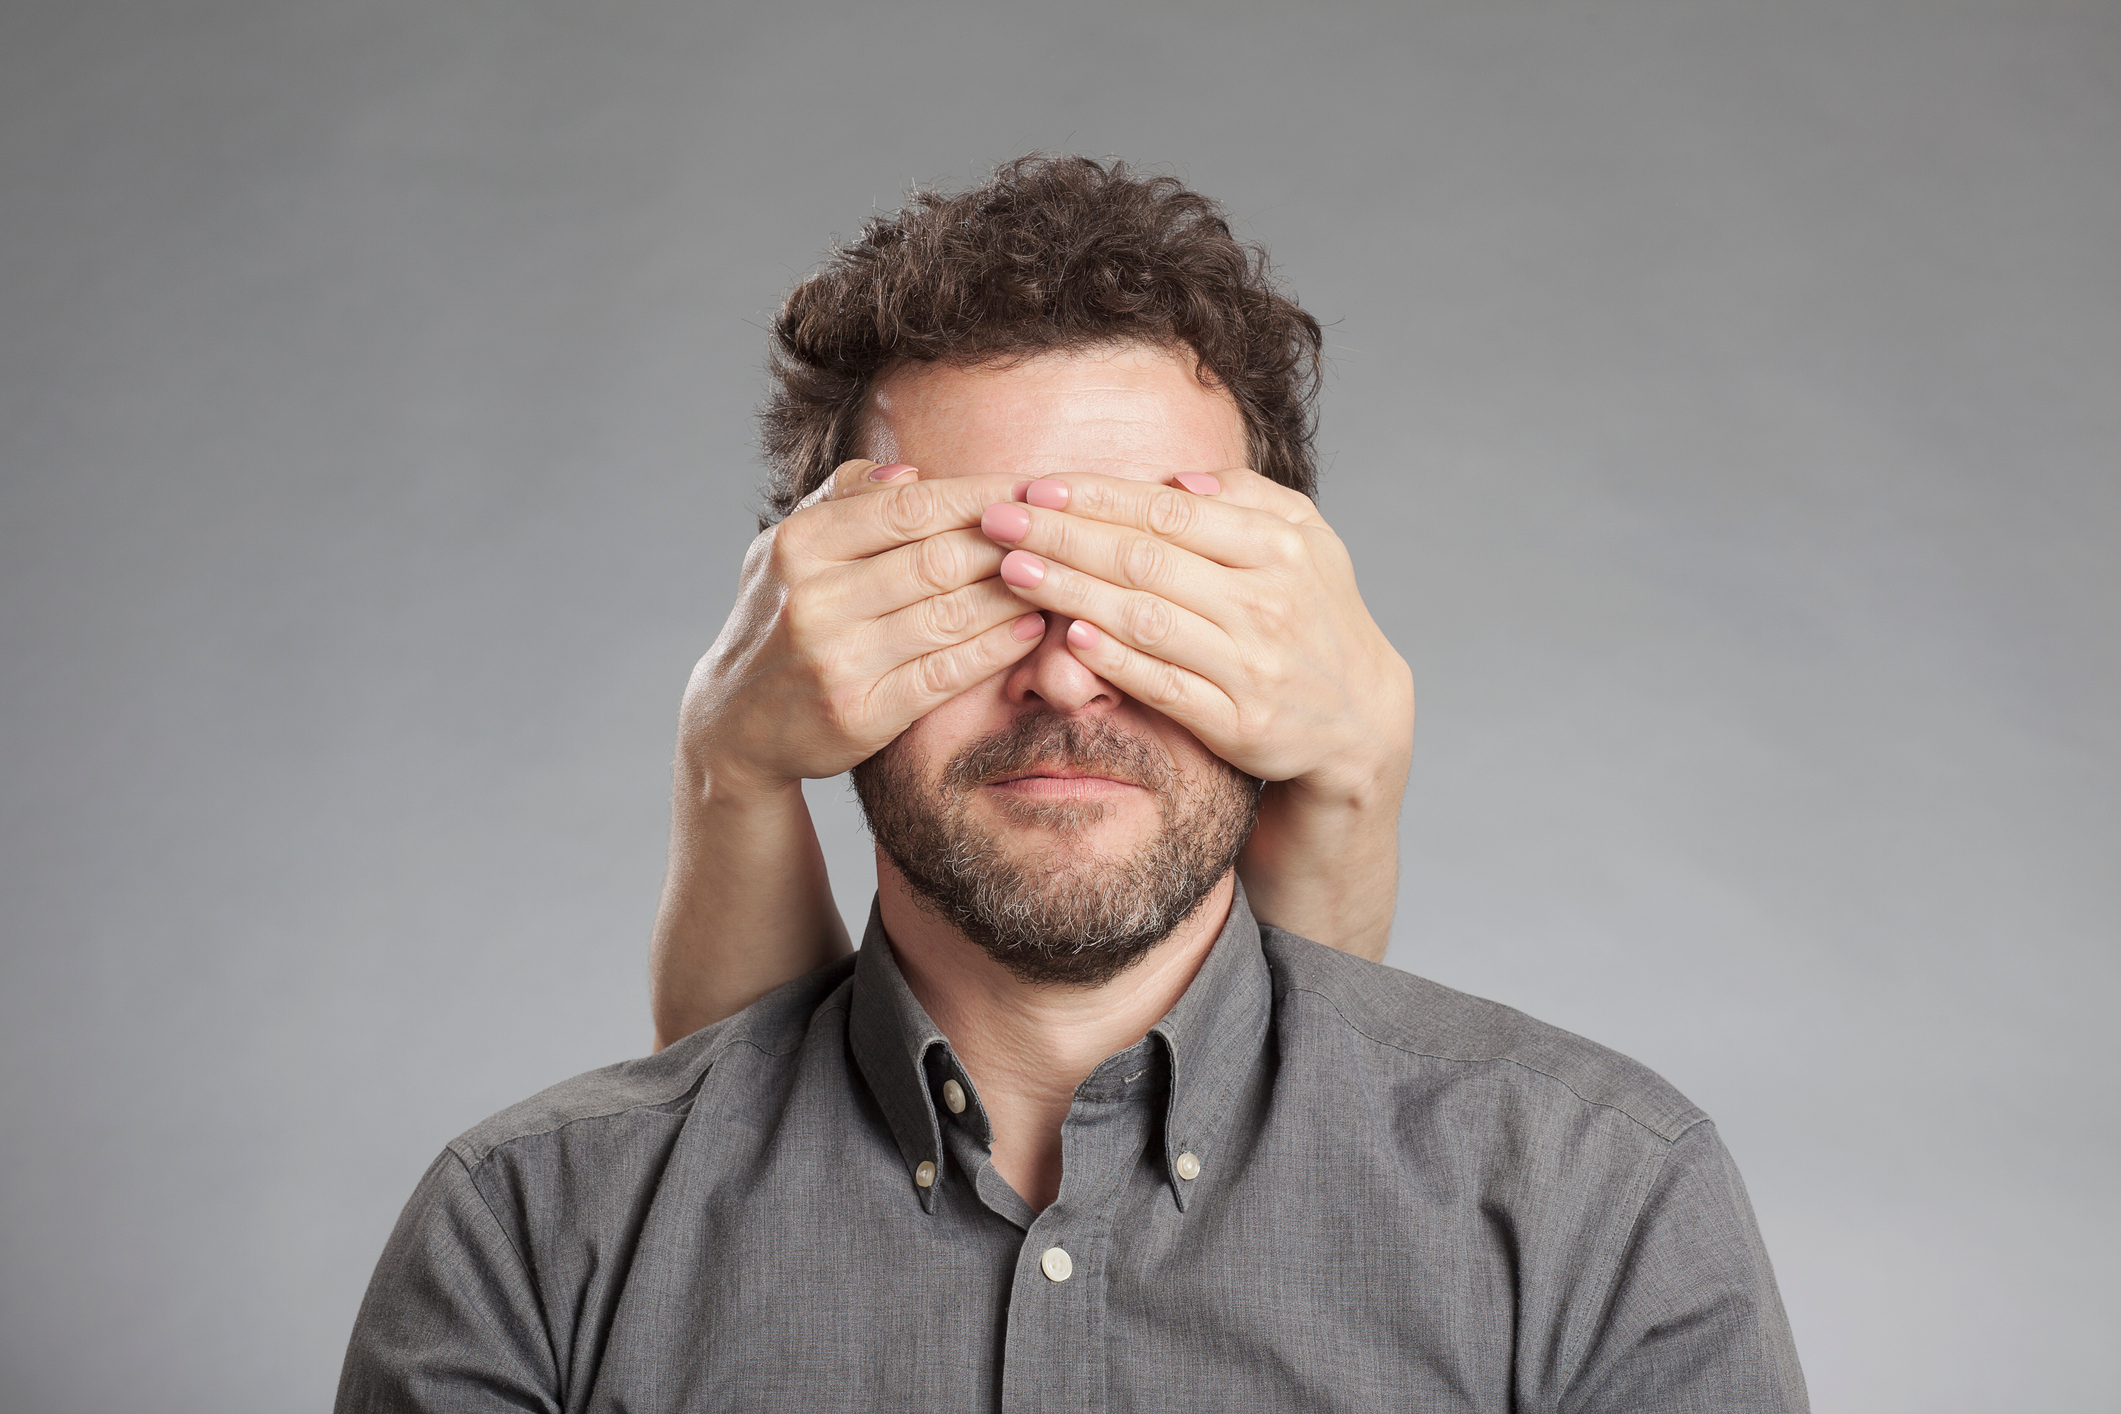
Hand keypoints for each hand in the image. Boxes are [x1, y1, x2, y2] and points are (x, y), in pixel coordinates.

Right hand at [679, 459, 1045, 799]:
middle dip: (1007, 542)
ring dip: (1014, 594)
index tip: (1028, 489)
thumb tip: (911, 471)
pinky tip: (1030, 629)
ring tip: (1054, 578)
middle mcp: (814, 600)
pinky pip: (947, 672)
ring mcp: (837, 660)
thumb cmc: (778, 620)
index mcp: (799, 546)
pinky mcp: (862, 713)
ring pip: (950, 614)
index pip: (908, 508)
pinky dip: (997, 648)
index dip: (978, 495)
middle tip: (1056, 533)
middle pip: (938, 558)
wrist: (734, 724)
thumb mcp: (787, 550)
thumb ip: (843, 500)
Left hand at [976, 468, 1412, 801]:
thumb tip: (1176, 478)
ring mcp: (1251, 664)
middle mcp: (1267, 601)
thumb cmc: (1314, 611)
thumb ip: (1245, 496)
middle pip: (1145, 559)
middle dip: (1063, 535)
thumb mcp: (1305, 539)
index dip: (1096, 496)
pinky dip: (1115, 661)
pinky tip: (1070, 636)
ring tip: (1014, 570)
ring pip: (1145, 618)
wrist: (1359, 717)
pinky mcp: (1238, 722)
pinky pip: (1165, 685)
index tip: (1036, 485)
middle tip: (999, 520)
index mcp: (1278, 545)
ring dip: (1072, 592)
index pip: (1169, 511)